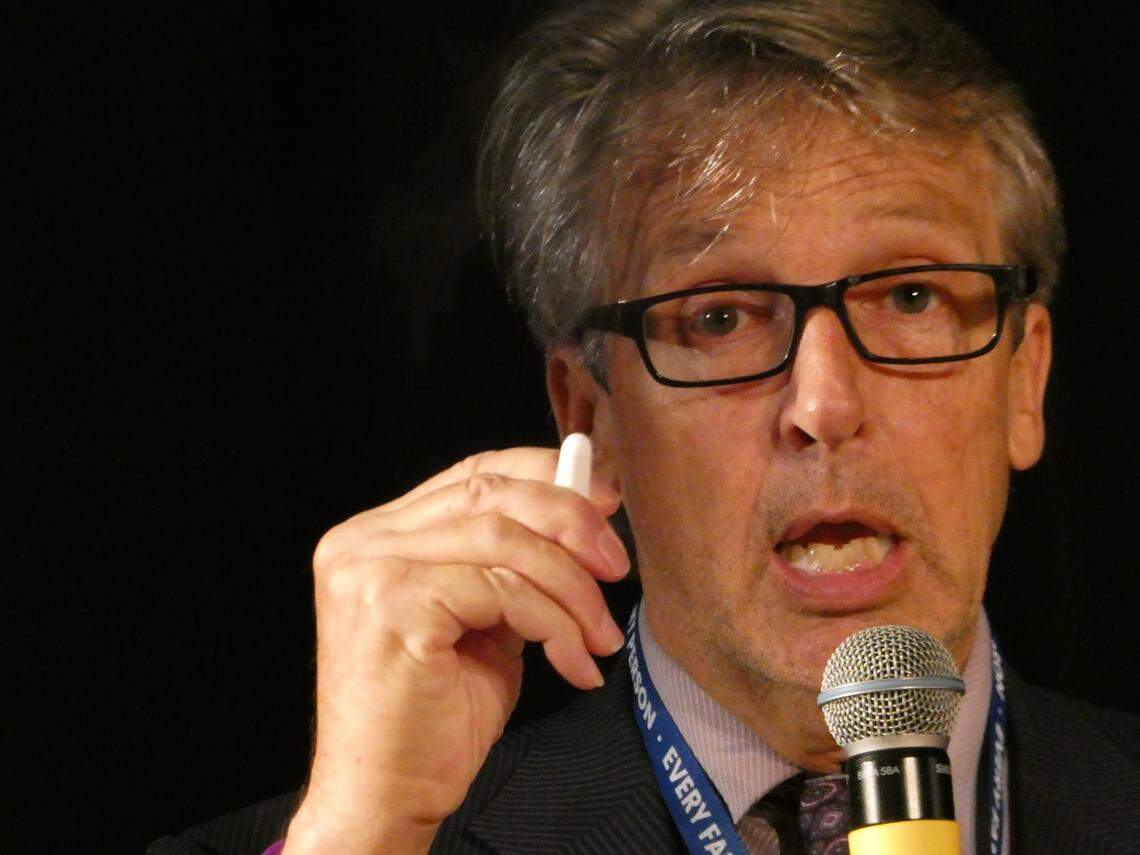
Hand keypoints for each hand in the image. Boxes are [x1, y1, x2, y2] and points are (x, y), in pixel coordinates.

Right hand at [283, 448, 629, 853]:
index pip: (472, 474)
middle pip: (490, 494)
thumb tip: (586, 514)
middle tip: (616, 565)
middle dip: (570, 523)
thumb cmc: (435, 717)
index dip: (544, 477)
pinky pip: (503, 591)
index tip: (604, 502)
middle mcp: (363, 541)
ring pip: (505, 541)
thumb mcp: (486, 621)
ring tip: (599, 635)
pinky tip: (573, 663)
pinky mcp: (393, 606)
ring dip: (572, 587)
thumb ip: (514, 565)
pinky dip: (554, 623)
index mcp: (378, 535)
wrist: (387, 797)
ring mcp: (371, 569)